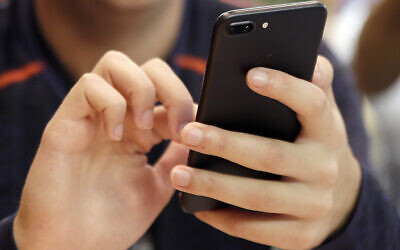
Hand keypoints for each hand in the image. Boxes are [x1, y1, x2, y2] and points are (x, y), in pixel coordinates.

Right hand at [13, 52, 194, 249]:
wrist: (75, 247)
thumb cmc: (113, 220)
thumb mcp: (158, 186)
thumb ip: (176, 158)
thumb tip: (200, 135)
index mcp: (138, 131)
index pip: (167, 94)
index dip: (186, 105)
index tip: (197, 132)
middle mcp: (117, 117)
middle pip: (147, 67)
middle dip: (172, 88)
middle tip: (178, 126)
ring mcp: (91, 116)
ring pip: (116, 63)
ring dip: (142, 90)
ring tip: (145, 128)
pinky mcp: (65, 121)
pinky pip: (89, 85)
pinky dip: (111, 104)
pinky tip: (117, 136)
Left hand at [170, 56, 360, 248]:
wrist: (340, 195)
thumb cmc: (313, 143)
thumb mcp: (319, 114)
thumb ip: (312, 84)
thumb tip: (306, 59)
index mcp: (327, 130)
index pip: (312, 103)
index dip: (283, 88)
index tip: (249, 75)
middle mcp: (324, 168)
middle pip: (271, 155)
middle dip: (225, 144)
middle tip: (188, 134)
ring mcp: (315, 205)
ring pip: (258, 197)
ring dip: (214, 187)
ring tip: (178, 175)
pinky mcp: (303, 235)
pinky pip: (258, 230)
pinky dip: (225, 220)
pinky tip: (199, 207)